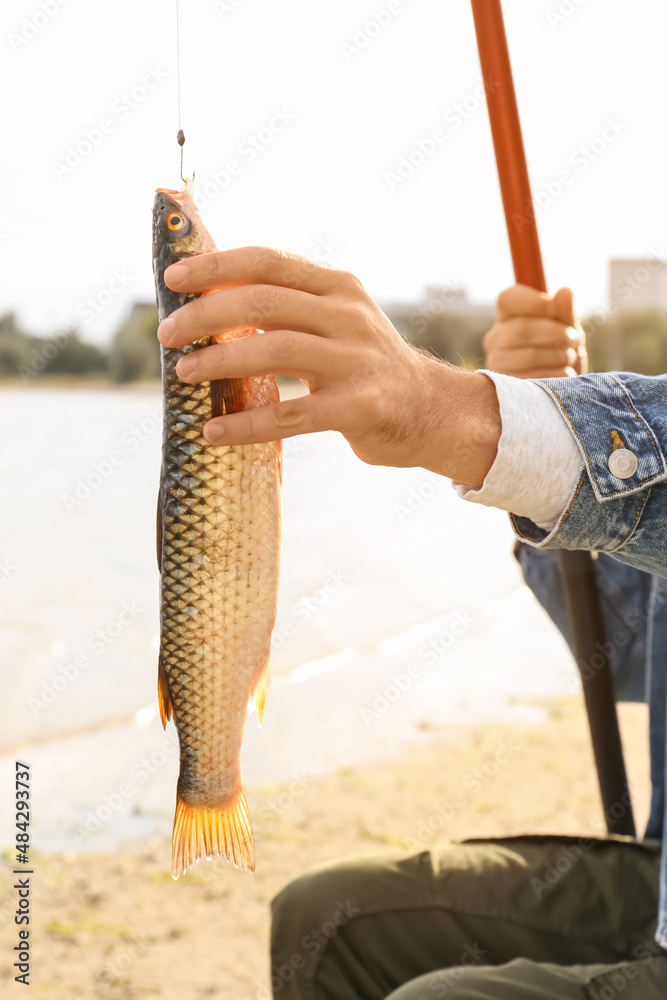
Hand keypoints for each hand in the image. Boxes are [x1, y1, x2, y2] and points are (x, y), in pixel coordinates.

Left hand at [157, 247, 500, 486]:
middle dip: (205, 314)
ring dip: (219, 361)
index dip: (215, 266)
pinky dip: (247, 424)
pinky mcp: (359, 407)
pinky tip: (214, 432)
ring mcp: (356, 361)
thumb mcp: (337, 321)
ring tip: (183, 374)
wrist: (432, 411)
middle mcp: (348, 316)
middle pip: (263, 302)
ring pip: (274, 350)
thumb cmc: (366, 366)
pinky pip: (291, 415)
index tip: (172, 279)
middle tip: (167, 334)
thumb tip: (209, 302)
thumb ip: (289, 308)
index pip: (268, 261)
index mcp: (337, 286)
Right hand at [483, 284, 587, 378]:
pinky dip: (558, 375)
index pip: (508, 298)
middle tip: (574, 339)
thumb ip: (565, 310)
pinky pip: (536, 377)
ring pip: (531, 355)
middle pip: (522, 329)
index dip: (533, 301)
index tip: (554, 310)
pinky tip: (564, 374)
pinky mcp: (507, 388)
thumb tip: (566, 291)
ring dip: (559, 355)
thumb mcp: (566, 326)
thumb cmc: (559, 349)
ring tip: (570, 357)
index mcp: (507, 316)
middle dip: (555, 333)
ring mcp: (497, 363)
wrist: (559, 388)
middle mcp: (495, 338)